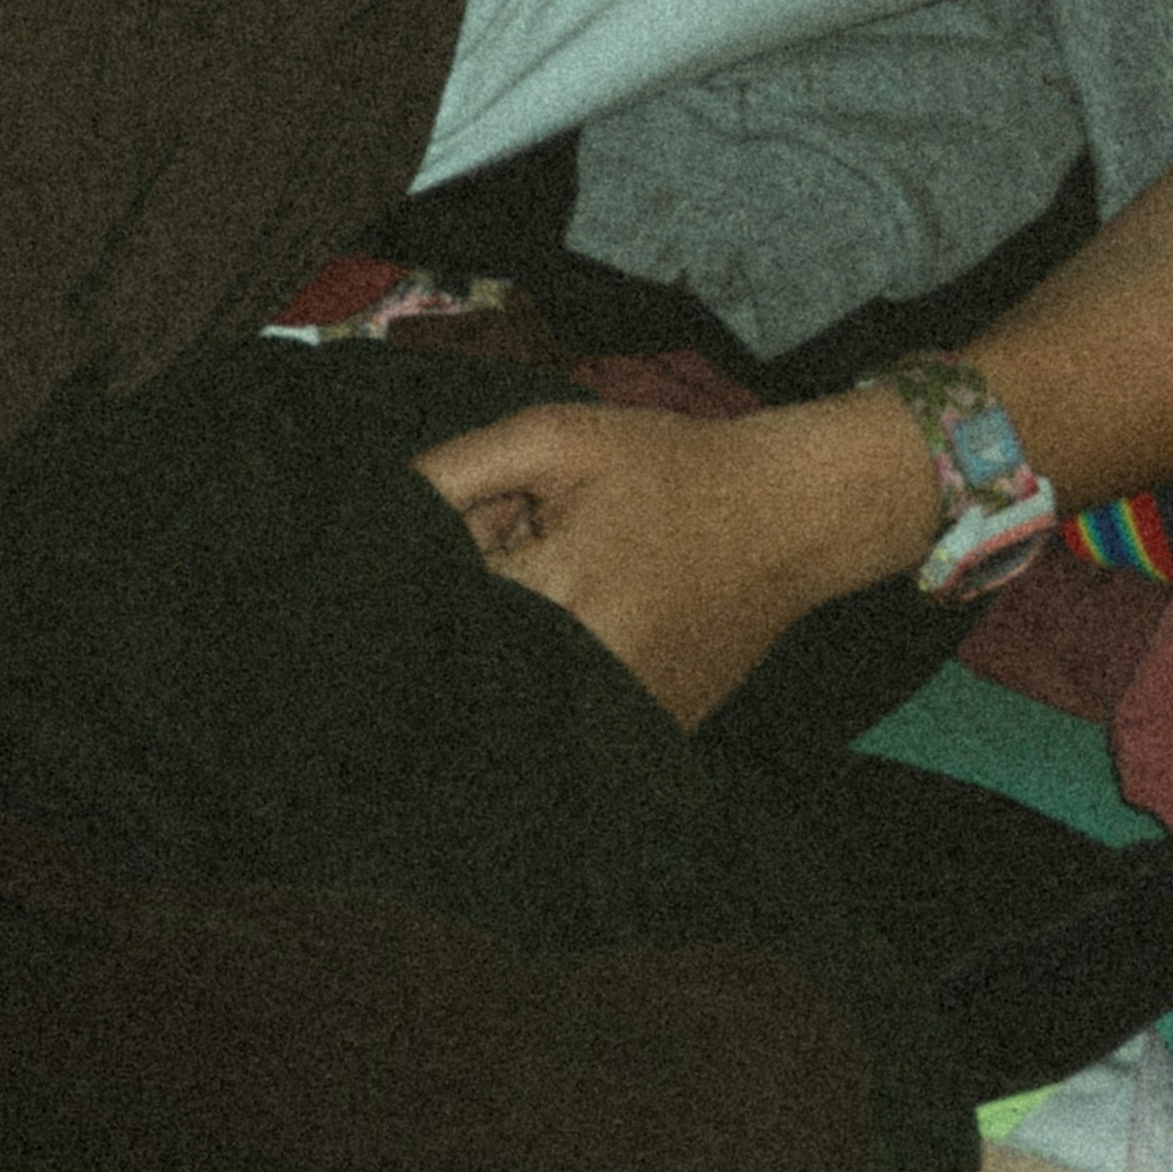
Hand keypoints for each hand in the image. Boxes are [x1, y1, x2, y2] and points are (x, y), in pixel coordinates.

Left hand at [411, 390, 943, 728]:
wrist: (790, 515)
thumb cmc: (670, 468)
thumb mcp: (554, 437)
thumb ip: (454, 473)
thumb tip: (382, 519)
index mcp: (552, 599)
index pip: (439, 607)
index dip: (445, 559)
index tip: (487, 531)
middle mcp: (580, 678)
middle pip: (475, 652)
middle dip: (482, 600)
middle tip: (534, 541)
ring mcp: (620, 717)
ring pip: (521, 686)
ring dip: (522, 638)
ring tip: (582, 576)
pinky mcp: (650, 734)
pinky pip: (571, 710)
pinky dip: (566, 668)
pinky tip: (609, 610)